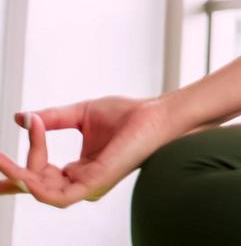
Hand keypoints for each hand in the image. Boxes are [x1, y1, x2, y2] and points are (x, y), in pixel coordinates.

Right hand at [0, 95, 190, 207]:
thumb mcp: (79, 114)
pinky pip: (55, 195)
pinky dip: (35, 183)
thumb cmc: (129, 115)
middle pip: (35, 185)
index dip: (14, 175)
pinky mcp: (94, 184)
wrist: (156, 114)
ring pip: (40, 191)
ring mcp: (87, 186)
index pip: (39, 179)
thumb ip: (50, 119)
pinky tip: (23, 167)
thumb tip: (20, 118)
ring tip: (1, 160)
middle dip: (12, 173)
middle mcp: (81, 182)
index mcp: (79, 170)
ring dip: (18, 174)